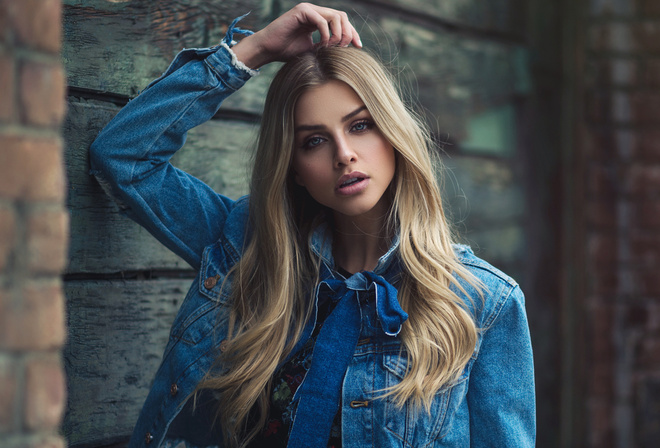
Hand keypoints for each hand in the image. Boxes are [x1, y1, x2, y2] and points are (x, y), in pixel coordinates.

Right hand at [232, 3, 361, 68]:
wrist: (268, 50)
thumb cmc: (286, 52)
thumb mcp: (312, 50)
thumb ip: (327, 47)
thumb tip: (345, 51)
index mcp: (318, 19)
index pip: (342, 21)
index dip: (352, 33)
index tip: (358, 47)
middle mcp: (315, 12)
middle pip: (342, 16)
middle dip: (348, 33)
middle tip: (345, 48)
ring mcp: (309, 10)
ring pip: (336, 16)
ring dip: (338, 33)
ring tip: (333, 47)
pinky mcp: (302, 11)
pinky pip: (322, 20)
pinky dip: (326, 33)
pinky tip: (323, 45)